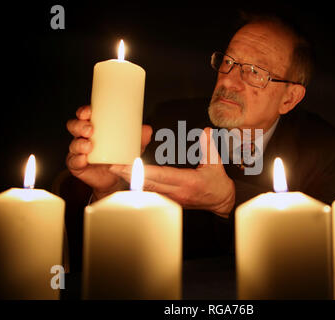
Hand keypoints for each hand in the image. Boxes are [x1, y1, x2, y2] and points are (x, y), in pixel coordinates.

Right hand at [66, 105, 152, 199]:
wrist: (115, 178)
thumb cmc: (119, 156)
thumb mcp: (131, 146)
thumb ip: (139, 138)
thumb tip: (147, 130)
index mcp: (94, 128)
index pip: (84, 115)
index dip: (84, 111)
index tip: (89, 111)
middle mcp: (83, 138)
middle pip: (74, 127)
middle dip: (79, 126)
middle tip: (90, 129)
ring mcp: (78, 152)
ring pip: (73, 144)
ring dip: (79, 143)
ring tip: (89, 145)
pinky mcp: (77, 166)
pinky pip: (73, 161)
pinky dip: (77, 159)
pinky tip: (83, 158)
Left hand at [110, 127, 234, 217]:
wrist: (222, 202)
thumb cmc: (218, 184)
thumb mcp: (216, 164)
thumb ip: (208, 147)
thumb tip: (205, 131)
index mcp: (187, 182)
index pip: (161, 175)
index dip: (143, 170)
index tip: (129, 164)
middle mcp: (177, 192)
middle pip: (149, 183)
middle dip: (130, 175)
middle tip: (113, 166)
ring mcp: (173, 198)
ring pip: (148, 189)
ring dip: (131, 181)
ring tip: (116, 171)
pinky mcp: (171, 201)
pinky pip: (152, 193)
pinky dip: (140, 185)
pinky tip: (129, 179)